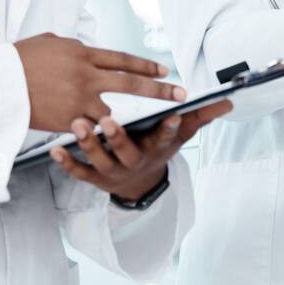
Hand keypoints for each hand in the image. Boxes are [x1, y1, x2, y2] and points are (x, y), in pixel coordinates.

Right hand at [14, 34, 185, 132]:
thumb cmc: (21, 59)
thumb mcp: (52, 44)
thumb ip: (75, 50)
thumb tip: (87, 53)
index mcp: (84, 54)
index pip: (123, 59)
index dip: (146, 65)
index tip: (164, 70)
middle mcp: (87, 76)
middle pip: (131, 83)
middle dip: (159, 90)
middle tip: (180, 94)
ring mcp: (79, 99)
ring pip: (113, 112)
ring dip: (126, 118)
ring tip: (146, 124)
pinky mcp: (68, 119)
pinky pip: (90, 128)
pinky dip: (98, 132)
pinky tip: (108, 138)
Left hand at [50, 100, 233, 200]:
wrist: (138, 183)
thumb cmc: (157, 147)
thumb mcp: (181, 135)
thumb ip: (200, 116)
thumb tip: (229, 102)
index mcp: (157, 147)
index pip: (166, 136)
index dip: (169, 127)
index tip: (171, 114)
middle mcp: (135, 161)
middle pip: (127, 151)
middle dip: (118, 137)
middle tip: (108, 120)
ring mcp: (113, 171)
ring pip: (99, 161)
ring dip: (88, 144)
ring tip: (77, 124)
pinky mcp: (93, 178)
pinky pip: (79, 173)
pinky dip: (66, 163)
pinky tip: (55, 150)